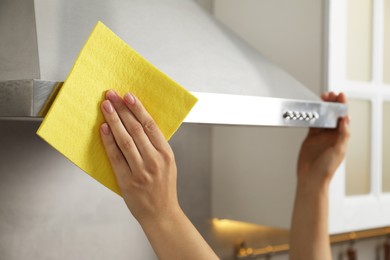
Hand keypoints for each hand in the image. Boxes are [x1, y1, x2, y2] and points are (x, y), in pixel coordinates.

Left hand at [99, 90, 179, 223]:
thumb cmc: (164, 187)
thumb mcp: (168, 163)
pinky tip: (103, 129)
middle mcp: (154, 160)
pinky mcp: (127, 181)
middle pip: (136, 129)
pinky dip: (108, 141)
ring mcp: (140, 171)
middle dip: (123, 110)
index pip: (151, 126)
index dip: (138, 109)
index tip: (128, 96)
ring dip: (114, 121)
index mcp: (166, 154)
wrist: (161, 214)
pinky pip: (116, 157)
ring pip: (125, 140)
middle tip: (112, 95)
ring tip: (105, 107)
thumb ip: (156, 145)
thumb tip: (139, 123)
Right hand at [297, 92, 349, 186]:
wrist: (311, 177)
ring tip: (321, 99)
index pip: (343, 117)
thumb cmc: (326, 168)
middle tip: (329, 94)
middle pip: (333, 115)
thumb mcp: (339, 150)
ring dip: (323, 108)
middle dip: (332, 103)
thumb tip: (346, 119)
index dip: (342, 106)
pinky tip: (312, 110)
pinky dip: (312, 115)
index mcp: (341, 137)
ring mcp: (320, 136)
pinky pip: (312, 123)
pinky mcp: (310, 138)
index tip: (340, 96)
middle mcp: (331, 136)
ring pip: (323, 117)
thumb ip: (343, 134)